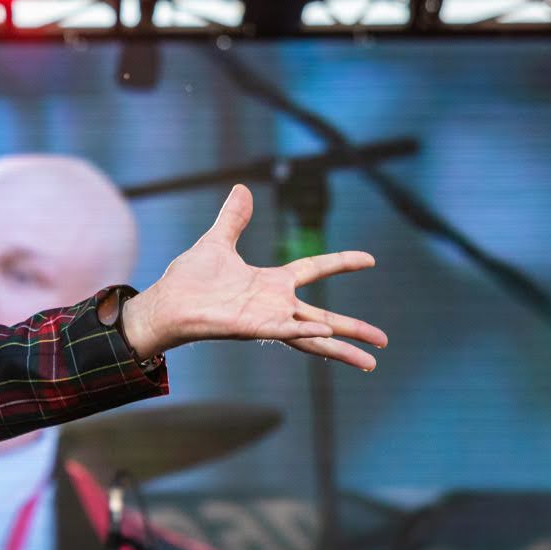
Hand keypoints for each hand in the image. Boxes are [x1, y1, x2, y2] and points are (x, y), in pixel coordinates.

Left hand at [119, 185, 386, 369]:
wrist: (166, 301)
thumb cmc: (189, 278)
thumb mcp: (217, 241)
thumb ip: (234, 218)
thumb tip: (242, 189)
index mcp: (271, 282)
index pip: (315, 269)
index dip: (341, 262)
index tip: (370, 259)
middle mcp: (275, 304)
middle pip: (325, 317)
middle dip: (355, 329)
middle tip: (383, 341)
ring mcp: (267, 318)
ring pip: (314, 335)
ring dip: (342, 347)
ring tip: (371, 360)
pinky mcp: (254, 327)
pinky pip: (286, 331)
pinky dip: (308, 331)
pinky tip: (330, 332)